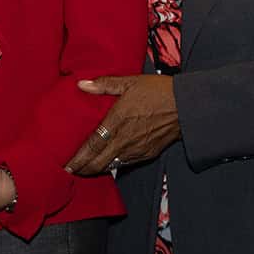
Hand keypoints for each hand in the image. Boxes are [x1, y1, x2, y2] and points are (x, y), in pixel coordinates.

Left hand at [66, 74, 180, 175]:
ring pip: (111, 165)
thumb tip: (81, 84)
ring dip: (96, 168)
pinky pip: (125, 163)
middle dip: (83, 169)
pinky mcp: (147, 154)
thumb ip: (104, 84)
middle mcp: (125, 139)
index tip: (65, 165)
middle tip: (69, 171)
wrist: (187, 106)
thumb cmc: (158, 91)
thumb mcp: (130, 82)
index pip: (92, 145)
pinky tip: (106, 162)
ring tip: (84, 168)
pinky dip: (112, 165)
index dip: (78, 158)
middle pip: (98, 162)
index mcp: (117, 121)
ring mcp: (137, 149)